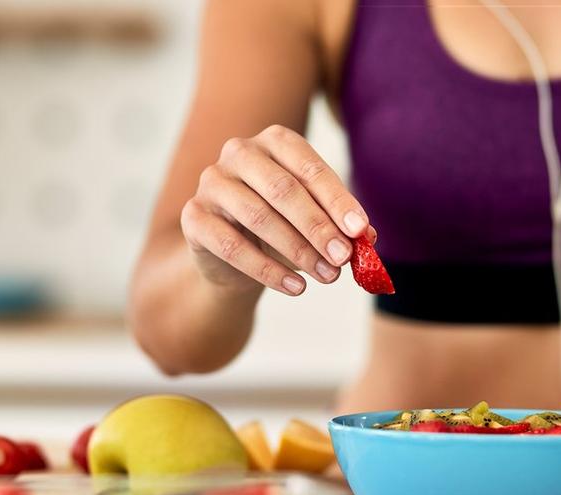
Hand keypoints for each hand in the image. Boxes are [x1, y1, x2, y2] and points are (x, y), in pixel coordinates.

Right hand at [180, 124, 372, 296]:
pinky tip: (295, 287)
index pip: (309, 167)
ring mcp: (212, 182)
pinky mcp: (193, 216)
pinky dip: (267, 270)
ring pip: (257, 216)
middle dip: (317, 226)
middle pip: (282, 189)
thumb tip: (367, 238)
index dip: (337, 200)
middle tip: (343, 258)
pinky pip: (231, 245)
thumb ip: (339, 225)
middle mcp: (239, 153)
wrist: (231, 257)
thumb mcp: (313, 222)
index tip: (359, 231)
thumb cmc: (280, 227)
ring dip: (297, 250)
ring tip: (327, 276)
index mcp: (274, 142)